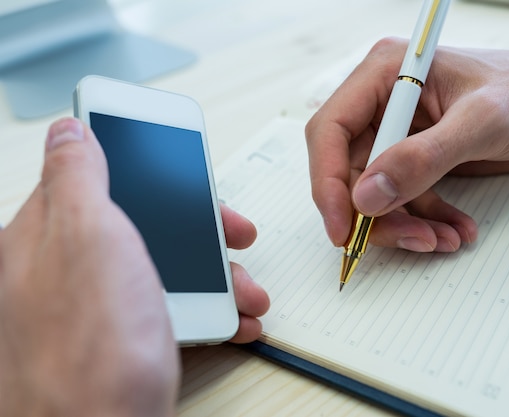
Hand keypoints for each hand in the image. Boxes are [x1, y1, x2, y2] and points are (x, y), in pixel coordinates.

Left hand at [0, 118, 267, 416]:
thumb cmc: (88, 346)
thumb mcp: (89, 235)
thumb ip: (78, 176)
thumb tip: (68, 131)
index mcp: (45, 234)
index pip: (95, 177)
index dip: (142, 164)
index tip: (175, 157)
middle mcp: (65, 269)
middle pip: (142, 225)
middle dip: (198, 229)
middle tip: (232, 232)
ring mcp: (95, 306)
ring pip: (163, 268)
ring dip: (216, 274)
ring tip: (246, 290)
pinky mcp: (121, 340)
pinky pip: (169, 308)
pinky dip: (208, 309)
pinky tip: (231, 318)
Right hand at [305, 38, 508, 251]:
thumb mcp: (480, 123)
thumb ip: (422, 159)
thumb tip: (367, 197)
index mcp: (384, 74)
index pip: (331, 130)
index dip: (327, 183)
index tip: (342, 227)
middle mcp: (383, 102)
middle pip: (348, 169)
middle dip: (375, 213)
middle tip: (409, 239)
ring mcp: (398, 132)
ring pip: (375, 192)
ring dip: (404, 223)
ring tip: (443, 239)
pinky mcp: (415, 157)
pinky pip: (403, 198)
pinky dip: (425, 220)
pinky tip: (454, 229)